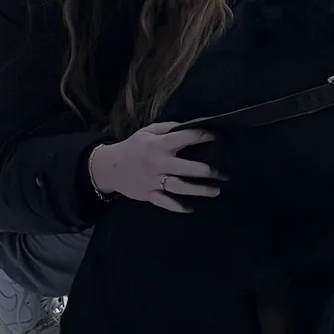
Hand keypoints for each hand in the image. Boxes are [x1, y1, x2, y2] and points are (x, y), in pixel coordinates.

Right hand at [89, 122, 225, 211]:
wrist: (108, 167)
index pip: (186, 139)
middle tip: (224, 174)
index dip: (203, 137)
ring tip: (216, 191)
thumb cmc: (133, 146)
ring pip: (180, 187)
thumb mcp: (148, 131)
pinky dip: (177, 206)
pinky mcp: (149, 194)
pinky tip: (190, 208)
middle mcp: (159, 163)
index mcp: (159, 145)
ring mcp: (154, 181)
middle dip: (207, 171)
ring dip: (199, 190)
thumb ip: (170, 128)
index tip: (217, 137)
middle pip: (187, 168)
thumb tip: (192, 124)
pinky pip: (165, 202)